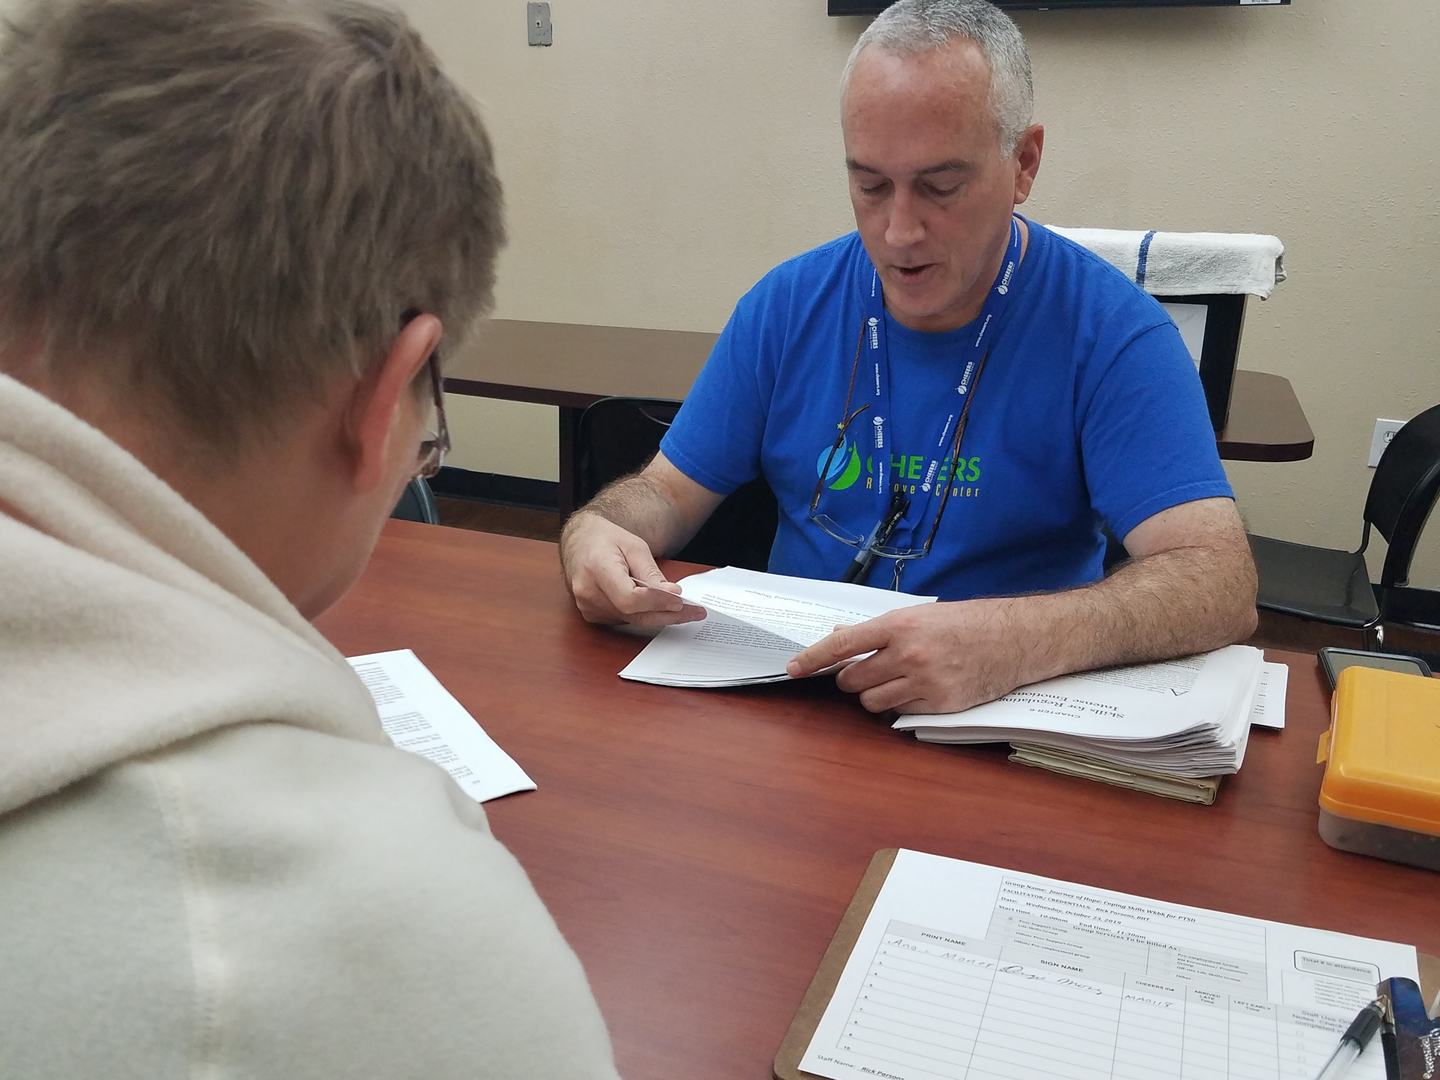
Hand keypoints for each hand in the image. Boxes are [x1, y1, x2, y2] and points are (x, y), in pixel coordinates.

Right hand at [559, 511, 705, 626]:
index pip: (629, 598)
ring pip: (631, 620)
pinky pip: (624, 620)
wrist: (580, 542)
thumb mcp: (634, 547)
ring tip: (681, 608)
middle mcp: (588, 592)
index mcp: (597, 568)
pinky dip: (642, 614)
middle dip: (667, 614)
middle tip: (694, 612)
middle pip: (633, 614)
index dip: (657, 602)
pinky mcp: (591, 614)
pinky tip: (656, 606)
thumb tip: (671, 594)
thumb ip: (651, 573)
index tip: (680, 600)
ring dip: (658, 615)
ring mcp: (587, 606)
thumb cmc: (606, 539)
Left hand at [786, 599, 1028, 714]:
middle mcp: (910, 654)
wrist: (1017, 638)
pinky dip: (900, 706)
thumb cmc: (969, 622)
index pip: (844, 645)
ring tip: (892, 681)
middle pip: (854, 680)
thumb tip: (841, 638)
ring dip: (873, 695)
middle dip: (851, 679)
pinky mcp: (941, 705)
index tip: (793, 668)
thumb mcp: (922, 615)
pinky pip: (901, 714)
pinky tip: (917, 691)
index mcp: (901, 625)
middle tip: (863, 672)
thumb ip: (881, 630)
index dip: (813, 658)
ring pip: (873, 702)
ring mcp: (926, 682)